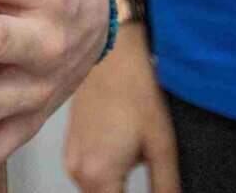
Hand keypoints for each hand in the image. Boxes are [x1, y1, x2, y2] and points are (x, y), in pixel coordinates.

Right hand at [64, 30, 180, 191]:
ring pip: (98, 191)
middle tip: (152, 177)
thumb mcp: (162, 147)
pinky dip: (108, 175)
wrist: (112, 57)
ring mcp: (70, 159)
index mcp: (98, 176)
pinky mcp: (70, 147)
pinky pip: (90, 175)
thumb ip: (166, 188)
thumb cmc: (137, 95)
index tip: (157, 189)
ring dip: (118, 189)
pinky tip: (126, 152)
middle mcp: (77, 172)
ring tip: (139, 162)